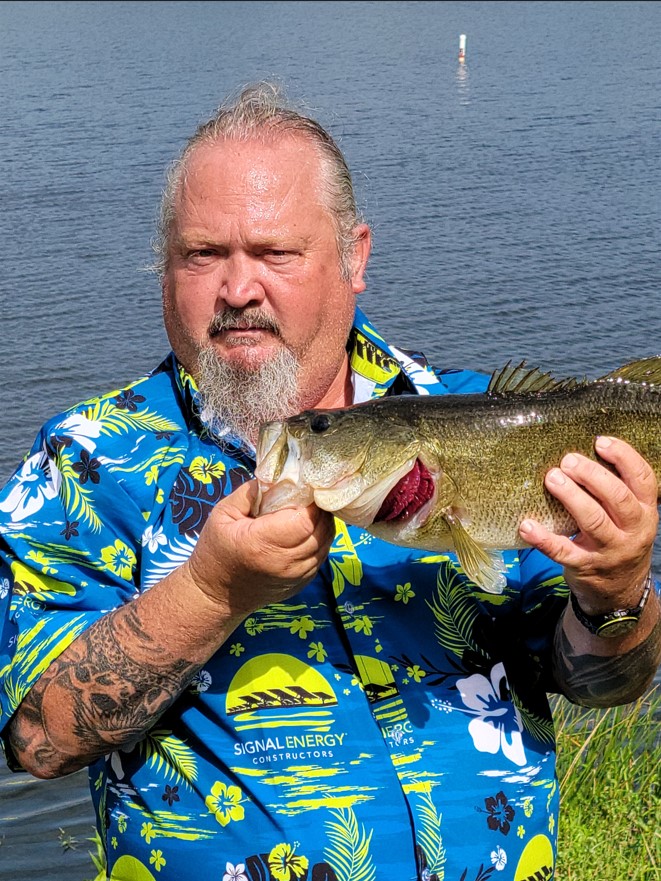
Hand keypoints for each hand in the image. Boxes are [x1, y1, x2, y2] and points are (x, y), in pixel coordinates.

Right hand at [185, 479, 335, 618]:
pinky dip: (319, 541)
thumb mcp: (223, 514)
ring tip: (309, 512)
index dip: (310, 503)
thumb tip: (277, 475)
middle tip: (309, 497)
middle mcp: (283, 563)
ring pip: (325, 544)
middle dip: (319, 511)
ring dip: (322, 525)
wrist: (215, 595)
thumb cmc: (215, 550)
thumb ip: (250, 493)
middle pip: (320, 531)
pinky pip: (321, 557)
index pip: (305, 520)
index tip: (305, 489)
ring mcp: (295, 577)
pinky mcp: (301, 584)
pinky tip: (306, 532)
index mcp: (261, 543)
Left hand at [519, 436, 657, 613]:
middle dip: (592, 475)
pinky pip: (563, 552)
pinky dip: (543, 538)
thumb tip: (579, 453)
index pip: (643, 479)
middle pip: (617, 497)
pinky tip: (526, 525)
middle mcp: (632, 530)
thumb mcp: (630, 517)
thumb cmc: (619, 539)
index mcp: (645, 511)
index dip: (624, 457)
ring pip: (593, 521)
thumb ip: (615, 490)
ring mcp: (609, 550)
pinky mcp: (585, 566)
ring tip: (552, 478)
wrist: (621, 592)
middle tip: (568, 460)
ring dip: (571, 497)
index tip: (600, 441)